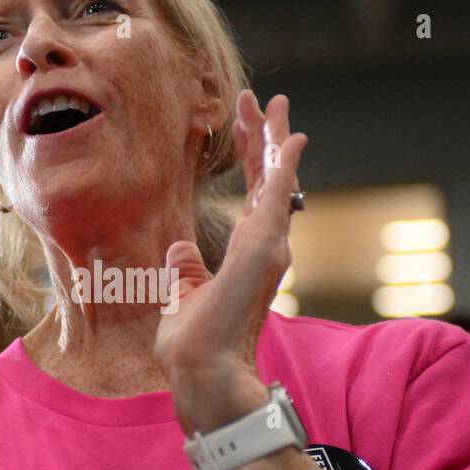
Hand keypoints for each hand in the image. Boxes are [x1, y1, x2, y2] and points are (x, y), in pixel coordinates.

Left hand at [155, 91, 307, 433]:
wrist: (200, 369)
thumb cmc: (192, 344)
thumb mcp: (183, 293)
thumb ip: (186, 269)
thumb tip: (179, 249)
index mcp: (245, 255)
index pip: (251, 196)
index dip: (248, 158)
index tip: (240, 123)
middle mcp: (264, 248)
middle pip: (269, 182)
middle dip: (266, 139)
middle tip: (267, 99)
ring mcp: (268, 248)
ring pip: (276, 181)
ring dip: (274, 141)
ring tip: (273, 104)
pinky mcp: (264, 250)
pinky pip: (277, 198)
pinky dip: (283, 166)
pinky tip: (290, 137)